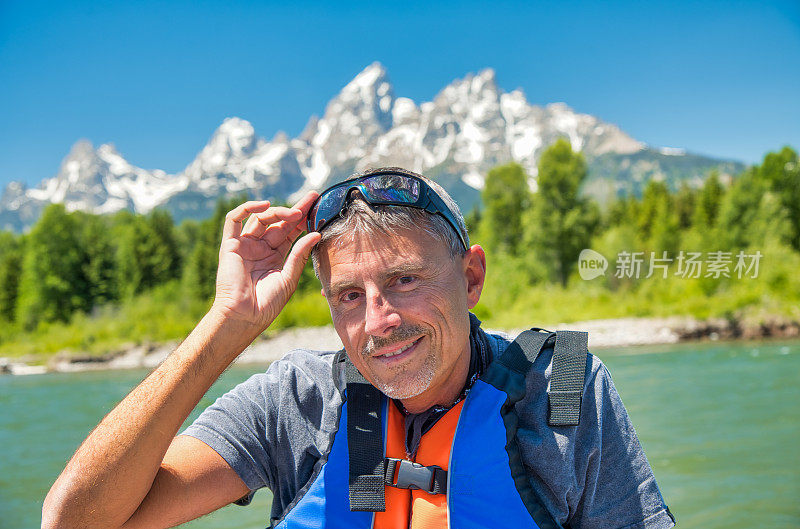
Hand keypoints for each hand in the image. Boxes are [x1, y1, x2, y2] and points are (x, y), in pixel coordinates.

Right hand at [211, 191, 321, 331]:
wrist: (244, 316)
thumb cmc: (267, 303)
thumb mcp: (289, 277)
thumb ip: (300, 254)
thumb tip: (316, 234)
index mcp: (275, 256)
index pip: (290, 231)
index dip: (303, 218)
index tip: (318, 205)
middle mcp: (260, 248)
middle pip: (278, 221)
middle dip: (295, 209)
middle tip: (312, 199)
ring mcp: (245, 245)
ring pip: (260, 218)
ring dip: (278, 211)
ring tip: (295, 213)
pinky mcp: (230, 245)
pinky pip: (233, 220)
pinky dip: (247, 208)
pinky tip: (264, 206)